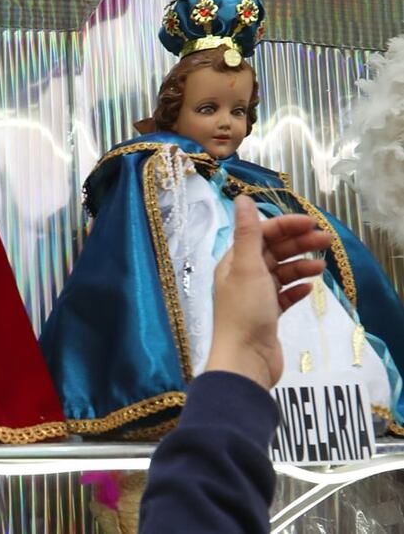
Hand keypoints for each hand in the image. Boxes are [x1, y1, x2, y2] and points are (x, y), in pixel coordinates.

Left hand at [206, 195, 332, 389]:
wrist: (245, 361)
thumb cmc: (245, 312)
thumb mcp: (247, 267)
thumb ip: (248, 233)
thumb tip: (241, 198)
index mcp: (232, 263)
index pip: (261, 235)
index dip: (286, 226)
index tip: (313, 223)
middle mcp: (241, 277)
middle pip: (272, 252)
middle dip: (298, 244)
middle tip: (327, 241)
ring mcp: (254, 298)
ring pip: (280, 273)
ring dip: (300, 266)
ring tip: (322, 266)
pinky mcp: (266, 317)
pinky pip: (283, 296)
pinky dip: (296, 289)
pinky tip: (309, 289)